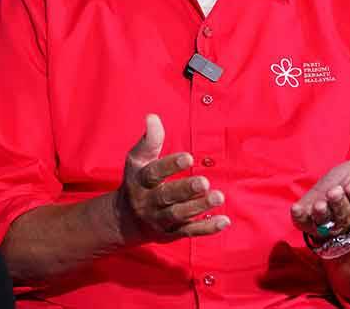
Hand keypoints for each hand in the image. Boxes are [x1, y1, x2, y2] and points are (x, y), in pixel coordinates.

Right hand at [115, 114, 229, 244]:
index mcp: (140, 181)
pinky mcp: (172, 233)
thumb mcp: (138, 160)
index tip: (189, 157)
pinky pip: (190, 232)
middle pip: (167, 196)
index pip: (154, 173)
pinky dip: (207, 228)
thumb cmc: (138, 181)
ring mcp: (160, 219)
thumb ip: (149, 140)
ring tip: (218, 196)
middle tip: (204, 182)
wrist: (125, 220)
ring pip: (179, 215)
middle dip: (185, 190)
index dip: (170, 165)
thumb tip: (152, 117)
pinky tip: (224, 220)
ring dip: (199, 207)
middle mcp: (148, 202)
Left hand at [291, 143, 349, 237]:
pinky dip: (300, 216)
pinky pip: (303, 221)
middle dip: (339, 202)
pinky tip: (297, 209)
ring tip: (319, 204)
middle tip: (335, 191)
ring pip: (324, 219)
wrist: (327, 200)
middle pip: (342, 211)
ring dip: (322, 212)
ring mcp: (323, 220)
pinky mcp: (306, 222)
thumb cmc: (345, 184)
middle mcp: (341, 214)